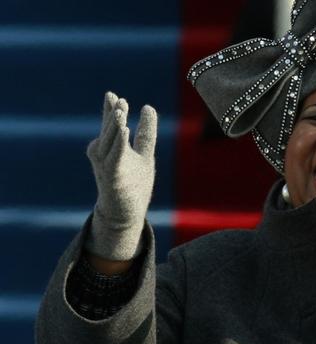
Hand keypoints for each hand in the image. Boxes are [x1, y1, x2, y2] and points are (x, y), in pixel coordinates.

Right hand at [85, 92, 156, 260]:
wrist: (126, 213)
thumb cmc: (133, 184)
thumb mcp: (144, 153)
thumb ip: (146, 132)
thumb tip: (148, 107)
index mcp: (112, 147)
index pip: (111, 123)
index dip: (111, 109)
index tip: (113, 94)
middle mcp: (104, 154)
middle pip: (109, 129)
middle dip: (114, 114)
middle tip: (121, 100)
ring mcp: (106, 165)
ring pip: (109, 141)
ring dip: (114, 125)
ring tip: (122, 110)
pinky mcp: (112, 176)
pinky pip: (114, 157)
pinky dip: (118, 143)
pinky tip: (124, 130)